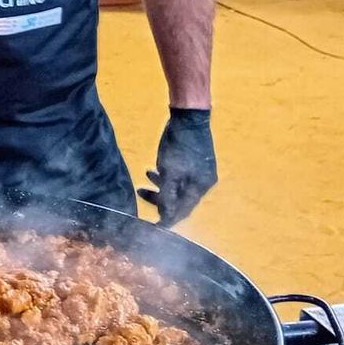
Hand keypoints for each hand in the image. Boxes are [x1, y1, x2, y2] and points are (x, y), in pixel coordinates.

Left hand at [138, 108, 217, 226]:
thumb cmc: (178, 146)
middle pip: (179, 201)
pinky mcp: (191, 162)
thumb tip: (165, 217)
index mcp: (200, 187)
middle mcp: (202, 183)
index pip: (182, 211)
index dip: (166, 220)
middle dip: (160, 202)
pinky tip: (150, 171)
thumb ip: (168, 195)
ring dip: (159, 189)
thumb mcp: (170, 172)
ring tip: (141, 186)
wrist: (188, 117)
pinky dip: (163, 178)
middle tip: (141, 196)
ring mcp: (198, 172)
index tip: (150, 226)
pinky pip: (176, 177)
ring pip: (176, 188)